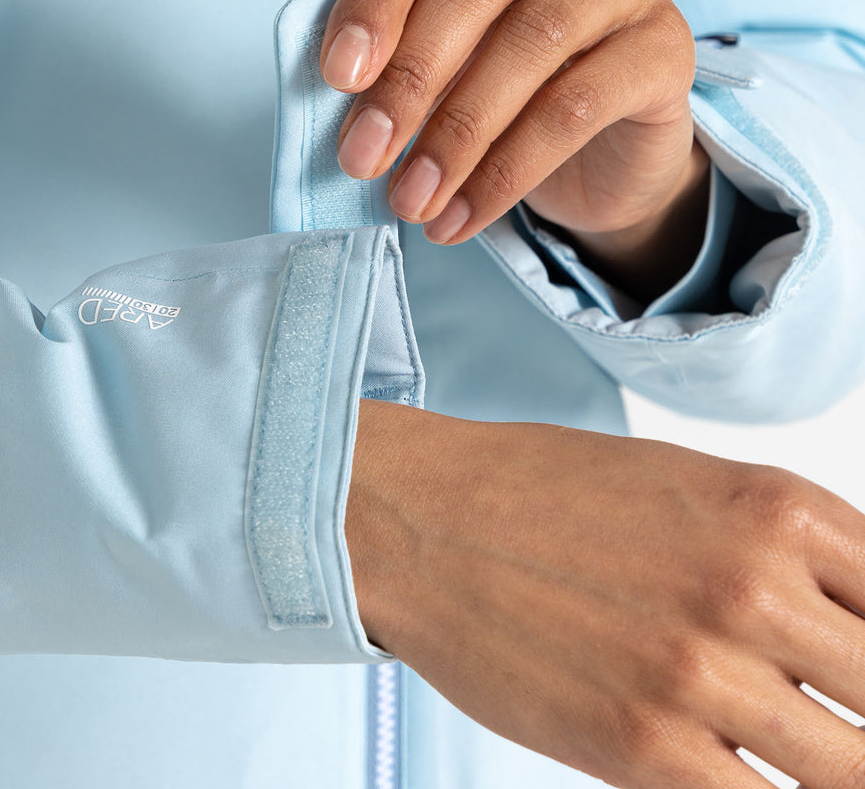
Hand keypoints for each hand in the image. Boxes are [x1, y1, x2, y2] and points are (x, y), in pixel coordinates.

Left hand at [320, 0, 702, 287]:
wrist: (600, 147)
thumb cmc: (500, 80)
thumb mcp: (435, 54)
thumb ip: (389, 48)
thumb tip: (341, 88)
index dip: (374, 1)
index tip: (336, 79)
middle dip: (410, 76)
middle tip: (364, 155)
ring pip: (531, 41)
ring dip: (456, 134)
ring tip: (410, 199)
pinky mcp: (668, 47)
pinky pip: (578, 107)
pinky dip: (507, 170)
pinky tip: (463, 213)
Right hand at [347, 399, 864, 787]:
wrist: (425, 519)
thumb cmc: (546, 493)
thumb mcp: (687, 486)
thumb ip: (790, 556)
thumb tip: (851, 637)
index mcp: (777, 509)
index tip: (858, 677)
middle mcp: (754, 587)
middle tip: (830, 717)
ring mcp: (701, 673)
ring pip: (849, 772)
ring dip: (834, 766)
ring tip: (792, 746)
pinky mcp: (644, 750)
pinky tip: (738, 768)